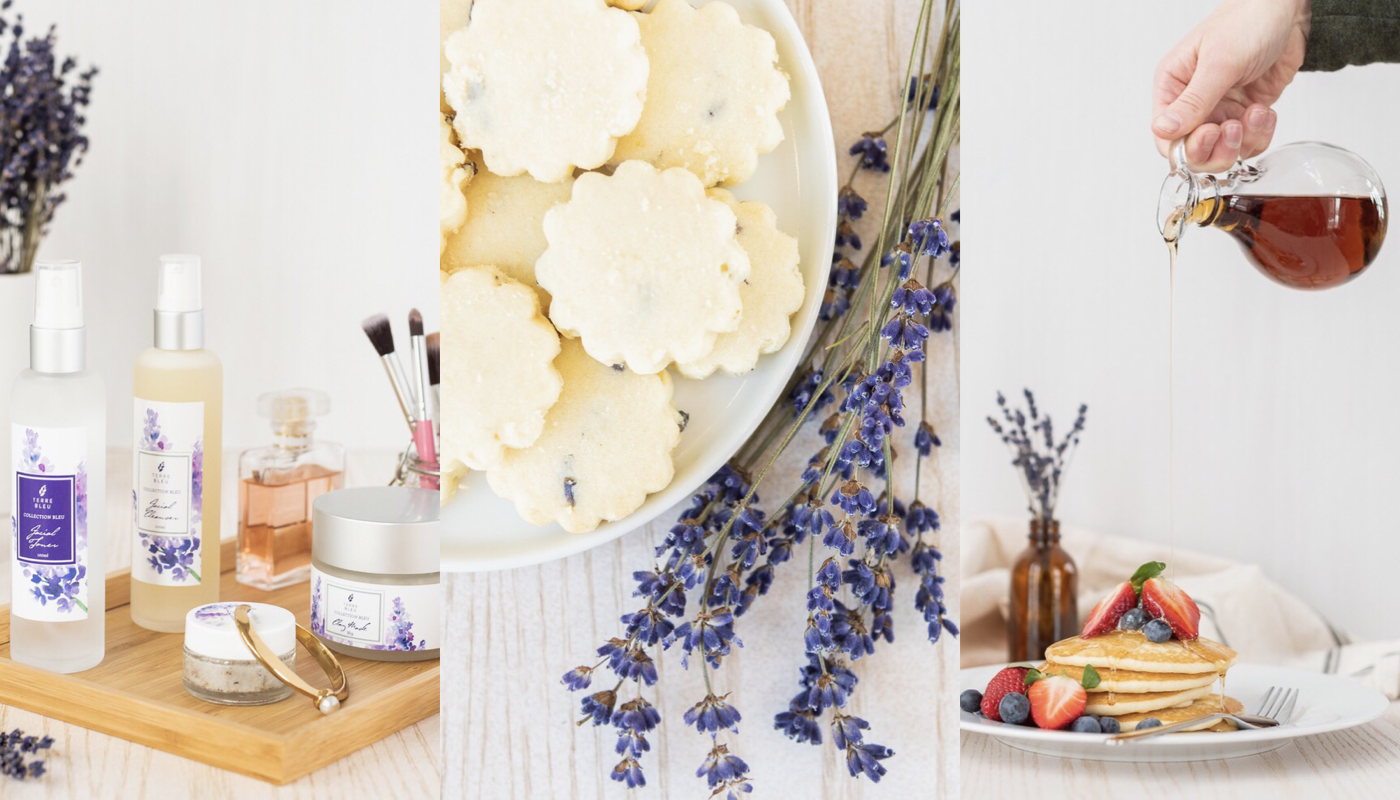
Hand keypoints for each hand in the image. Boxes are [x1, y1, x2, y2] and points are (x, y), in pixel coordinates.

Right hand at [1152, 0, 1309, 170]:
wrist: (1289, 10)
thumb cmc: (1248, 21)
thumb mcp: (1219, 62)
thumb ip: (1193, 101)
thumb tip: (1163, 130)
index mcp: (1174, 85)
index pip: (1166, 135)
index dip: (1186, 145)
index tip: (1209, 134)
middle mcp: (1193, 101)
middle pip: (1193, 151)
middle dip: (1217, 148)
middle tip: (1234, 129)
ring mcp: (1220, 108)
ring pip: (1222, 151)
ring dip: (1243, 140)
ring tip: (1255, 113)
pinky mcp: (1244, 112)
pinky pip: (1248, 141)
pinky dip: (1260, 133)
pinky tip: (1264, 110)